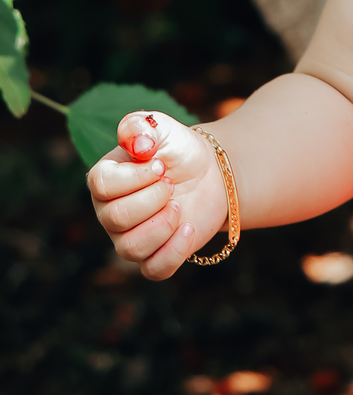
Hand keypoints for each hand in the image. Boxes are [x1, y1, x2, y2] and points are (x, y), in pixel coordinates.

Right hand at [87, 111, 228, 279]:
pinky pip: (154, 270)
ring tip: (180, 205)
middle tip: (172, 184)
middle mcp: (110, 212)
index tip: (161, 165)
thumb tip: (138, 143)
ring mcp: (130, 238)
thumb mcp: (162, 127)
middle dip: (153, 199)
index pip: (101, 185)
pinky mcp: (154, 257)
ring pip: (130, 248)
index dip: (135, 177)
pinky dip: (174, 252)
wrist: (209, 174)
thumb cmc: (178, 150)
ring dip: (162, 225)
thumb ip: (141, 125)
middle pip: (115, 218)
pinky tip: (189, 229)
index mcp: (105, 180)